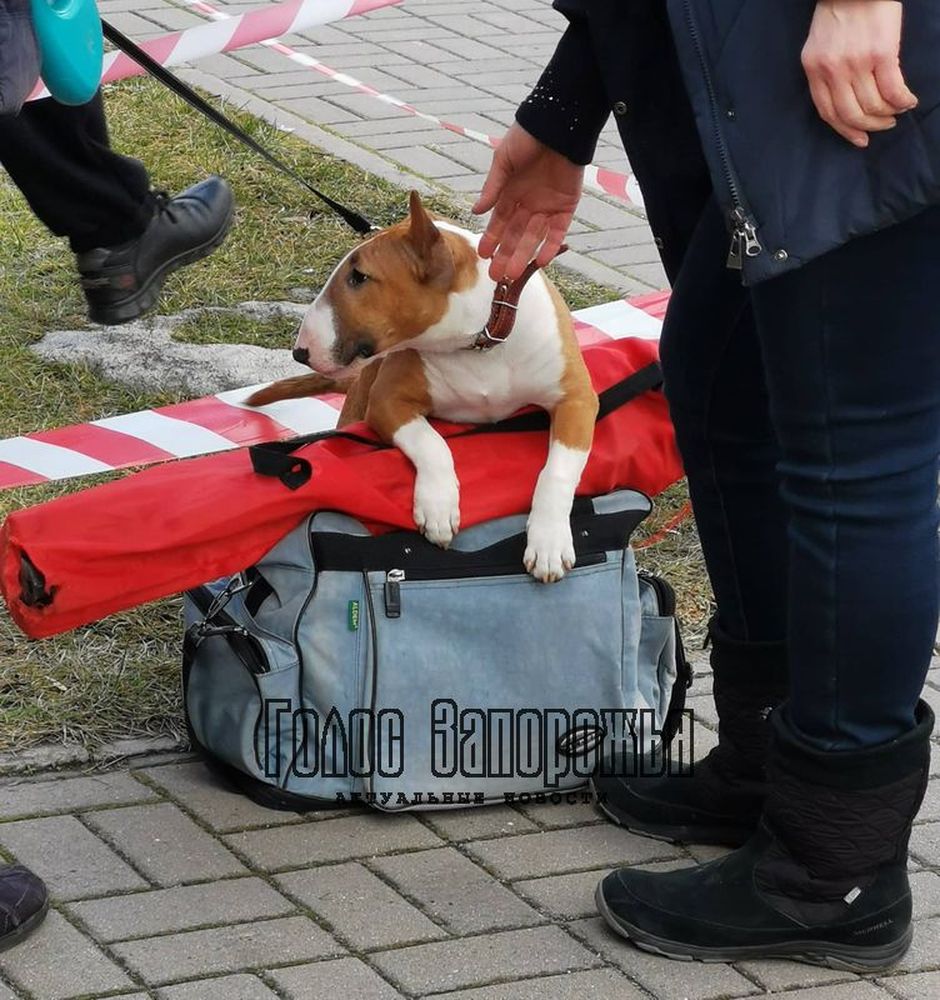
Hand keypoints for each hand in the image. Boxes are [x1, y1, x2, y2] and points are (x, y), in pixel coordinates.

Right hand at [472, 123, 583, 280]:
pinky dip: (550, 245)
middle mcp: (528, 204)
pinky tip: (541, 260)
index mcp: (511, 193)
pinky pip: (557, 231)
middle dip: (505, 254)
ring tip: (511, 274)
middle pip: (515, 235)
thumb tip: (476, 212)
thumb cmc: (527, 137)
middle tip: (495, 276)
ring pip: (534, 237)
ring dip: (523, 255)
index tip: (482, 255)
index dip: (491, 239)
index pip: (500, 222)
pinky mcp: (566, 207)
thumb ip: (493, 188)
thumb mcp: (503, 161)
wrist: (557, 125)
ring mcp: (548, 207)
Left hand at [801, 0, 916, 147]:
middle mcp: (832, 71)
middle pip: (850, 113)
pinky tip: (907, 102)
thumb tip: (843, 98)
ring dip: (887, 114)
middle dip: (869, 126)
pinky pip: (892, 89)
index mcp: (814, 70)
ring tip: (896, 112)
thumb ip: (825, 71)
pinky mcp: (881, 54)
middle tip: (883, 126)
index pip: (827, 112)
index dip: (844, 130)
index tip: (859, 139)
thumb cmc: (840, 10)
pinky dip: (901, 101)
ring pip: (872, 105)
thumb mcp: (819, 46)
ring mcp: (856, 63)